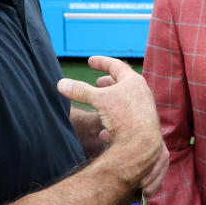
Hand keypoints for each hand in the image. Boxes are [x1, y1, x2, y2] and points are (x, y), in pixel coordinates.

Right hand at [57, 56, 163, 186]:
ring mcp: (145, 109)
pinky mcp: (144, 126)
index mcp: (133, 81)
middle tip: (98, 83)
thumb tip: (61, 84)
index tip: (90, 61)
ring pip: (126, 102)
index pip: (116, 66)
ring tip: (100, 104)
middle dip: (108, 83)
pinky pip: (127, 121)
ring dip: (111, 102)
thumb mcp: (98, 100)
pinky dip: (114, 123)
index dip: (101, 62)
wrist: (142, 143)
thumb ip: (80, 91)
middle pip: (124, 83)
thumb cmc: (123, 116)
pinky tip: (105, 132)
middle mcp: (142, 93)